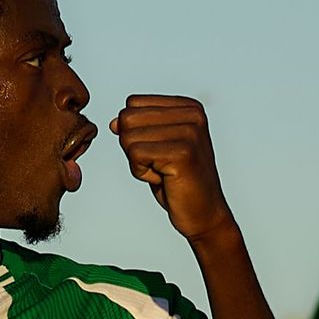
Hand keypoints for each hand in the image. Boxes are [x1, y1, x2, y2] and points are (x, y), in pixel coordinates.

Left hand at [111, 95, 234, 242]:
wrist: (203, 214)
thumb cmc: (178, 181)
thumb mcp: (156, 146)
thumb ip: (137, 128)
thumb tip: (114, 122)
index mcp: (189, 106)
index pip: (133, 104)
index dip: (136, 132)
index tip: (161, 151)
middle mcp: (192, 114)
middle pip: (128, 119)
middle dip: (134, 147)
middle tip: (160, 164)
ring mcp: (189, 132)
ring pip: (128, 138)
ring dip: (138, 162)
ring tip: (164, 172)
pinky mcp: (182, 153)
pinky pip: (135, 155)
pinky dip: (141, 173)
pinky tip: (164, 179)